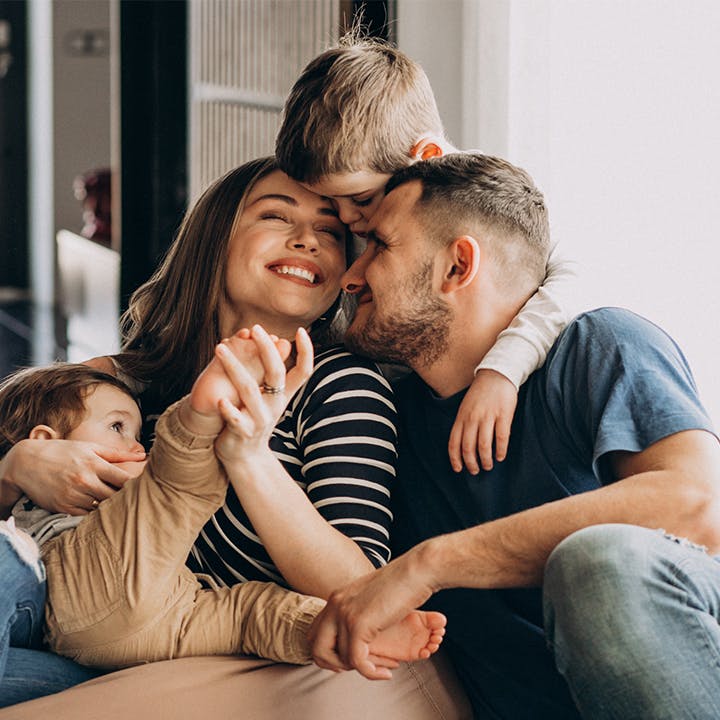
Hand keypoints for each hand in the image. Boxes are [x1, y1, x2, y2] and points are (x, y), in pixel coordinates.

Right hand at [0, 438, 145, 515]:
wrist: (27, 462)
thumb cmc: (62, 452)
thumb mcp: (89, 447)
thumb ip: (117, 454)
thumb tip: (143, 456)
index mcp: (94, 464)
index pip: (124, 480)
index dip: (137, 486)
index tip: (144, 487)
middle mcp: (85, 481)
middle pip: (116, 496)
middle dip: (126, 498)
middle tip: (135, 499)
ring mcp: (73, 495)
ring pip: (102, 507)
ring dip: (110, 506)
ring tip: (118, 504)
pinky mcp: (64, 508)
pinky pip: (87, 515)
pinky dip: (94, 512)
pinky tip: (98, 507)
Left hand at [213, 326, 312, 465]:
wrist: (246, 456)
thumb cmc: (254, 418)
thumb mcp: (268, 397)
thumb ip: (270, 374)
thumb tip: (276, 341)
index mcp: (283, 394)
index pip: (303, 371)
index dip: (306, 352)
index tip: (302, 331)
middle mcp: (276, 404)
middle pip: (277, 373)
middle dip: (267, 349)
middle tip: (256, 328)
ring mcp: (261, 419)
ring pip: (250, 390)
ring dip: (234, 367)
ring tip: (220, 348)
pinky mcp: (244, 433)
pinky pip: (237, 419)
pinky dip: (229, 409)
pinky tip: (221, 399)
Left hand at [309, 547, 436, 679]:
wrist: (417, 570)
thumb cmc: (402, 582)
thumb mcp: (370, 595)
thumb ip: (357, 610)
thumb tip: (355, 631)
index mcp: (337, 597)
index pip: (314, 633)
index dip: (327, 652)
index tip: (347, 659)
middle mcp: (335, 604)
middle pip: (316, 648)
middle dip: (334, 665)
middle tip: (357, 667)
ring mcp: (345, 613)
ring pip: (340, 658)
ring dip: (361, 669)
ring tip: (380, 667)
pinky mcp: (359, 624)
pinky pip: (357, 662)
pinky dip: (371, 673)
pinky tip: (384, 672)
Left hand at [448, 369, 517, 472]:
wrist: (497, 374)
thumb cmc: (481, 393)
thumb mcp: (465, 407)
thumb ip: (464, 424)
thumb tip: (463, 446)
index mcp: (461, 417)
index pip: (454, 442)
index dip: (455, 459)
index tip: (458, 469)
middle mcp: (472, 418)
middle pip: (468, 447)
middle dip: (471, 463)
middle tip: (476, 471)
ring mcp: (488, 416)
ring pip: (484, 446)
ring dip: (486, 460)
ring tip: (489, 466)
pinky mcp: (503, 415)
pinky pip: (501, 438)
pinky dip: (500, 450)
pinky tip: (501, 456)